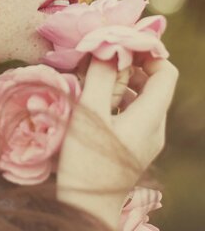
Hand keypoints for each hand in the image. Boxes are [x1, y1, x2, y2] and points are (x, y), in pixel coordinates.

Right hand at [56, 55, 178, 228]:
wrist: (86, 205)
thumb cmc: (85, 159)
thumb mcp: (88, 113)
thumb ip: (101, 77)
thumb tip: (108, 46)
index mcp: (150, 117)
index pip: (166, 72)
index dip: (148, 53)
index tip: (120, 46)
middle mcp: (156, 127)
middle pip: (154, 84)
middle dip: (129, 67)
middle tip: (99, 64)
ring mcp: (148, 139)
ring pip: (143, 98)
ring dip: (121, 84)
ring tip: (93, 84)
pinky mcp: (136, 146)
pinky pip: (134, 113)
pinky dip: (119, 100)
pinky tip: (96, 104)